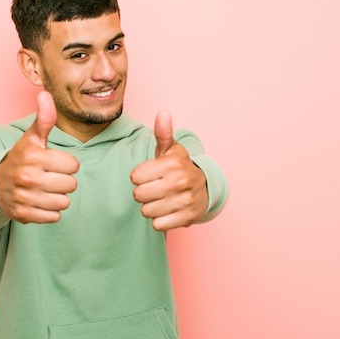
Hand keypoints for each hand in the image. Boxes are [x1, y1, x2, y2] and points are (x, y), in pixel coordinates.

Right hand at [0, 91, 78, 223]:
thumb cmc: (21, 157)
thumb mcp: (32, 138)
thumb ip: (44, 118)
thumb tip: (45, 94)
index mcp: (33, 156)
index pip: (74, 165)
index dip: (67, 164)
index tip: (53, 163)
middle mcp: (27, 177)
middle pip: (71, 185)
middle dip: (64, 181)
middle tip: (49, 177)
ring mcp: (24, 198)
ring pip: (64, 202)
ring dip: (57, 197)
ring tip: (44, 189)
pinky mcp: (23, 215)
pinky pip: (54, 217)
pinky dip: (49, 211)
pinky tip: (39, 201)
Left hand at [130, 111, 208, 230]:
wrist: (204, 188)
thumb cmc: (179, 168)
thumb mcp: (171, 150)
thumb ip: (163, 133)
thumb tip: (162, 113)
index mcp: (171, 164)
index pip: (134, 177)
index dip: (139, 177)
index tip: (150, 175)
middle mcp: (179, 182)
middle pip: (138, 195)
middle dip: (143, 193)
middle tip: (155, 189)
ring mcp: (184, 201)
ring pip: (146, 211)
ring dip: (151, 207)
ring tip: (162, 199)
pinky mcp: (187, 218)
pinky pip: (158, 225)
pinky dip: (160, 220)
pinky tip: (168, 210)